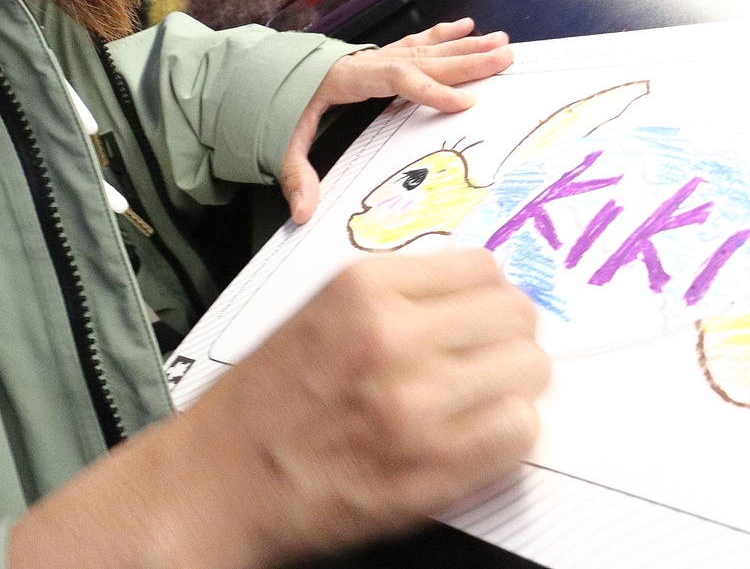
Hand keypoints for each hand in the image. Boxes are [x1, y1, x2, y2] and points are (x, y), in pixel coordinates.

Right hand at [7, 245, 545, 568]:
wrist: (220, 479)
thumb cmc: (269, 398)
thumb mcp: (323, 311)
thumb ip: (398, 296)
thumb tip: (482, 293)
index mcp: (365, 289)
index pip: (485, 270)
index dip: (489, 299)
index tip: (480, 320)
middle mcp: (395, 337)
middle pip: (517, 317)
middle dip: (509, 341)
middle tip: (486, 365)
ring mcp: (416, 406)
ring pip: (529, 374)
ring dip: (513, 390)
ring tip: (478, 404)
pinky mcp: (430, 471)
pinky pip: (519, 436)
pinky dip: (506, 438)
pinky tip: (473, 440)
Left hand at [280, 18, 512, 221]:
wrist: (263, 70)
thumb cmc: (277, 102)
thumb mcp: (280, 139)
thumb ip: (294, 175)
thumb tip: (304, 213)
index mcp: (348, 77)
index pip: (397, 79)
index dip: (430, 91)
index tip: (465, 103)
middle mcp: (368, 60)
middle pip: (423, 59)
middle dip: (466, 61)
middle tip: (504, 59)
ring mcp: (376, 55)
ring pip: (427, 47)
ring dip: (465, 45)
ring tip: (501, 42)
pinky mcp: (379, 55)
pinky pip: (417, 42)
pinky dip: (443, 34)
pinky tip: (467, 26)